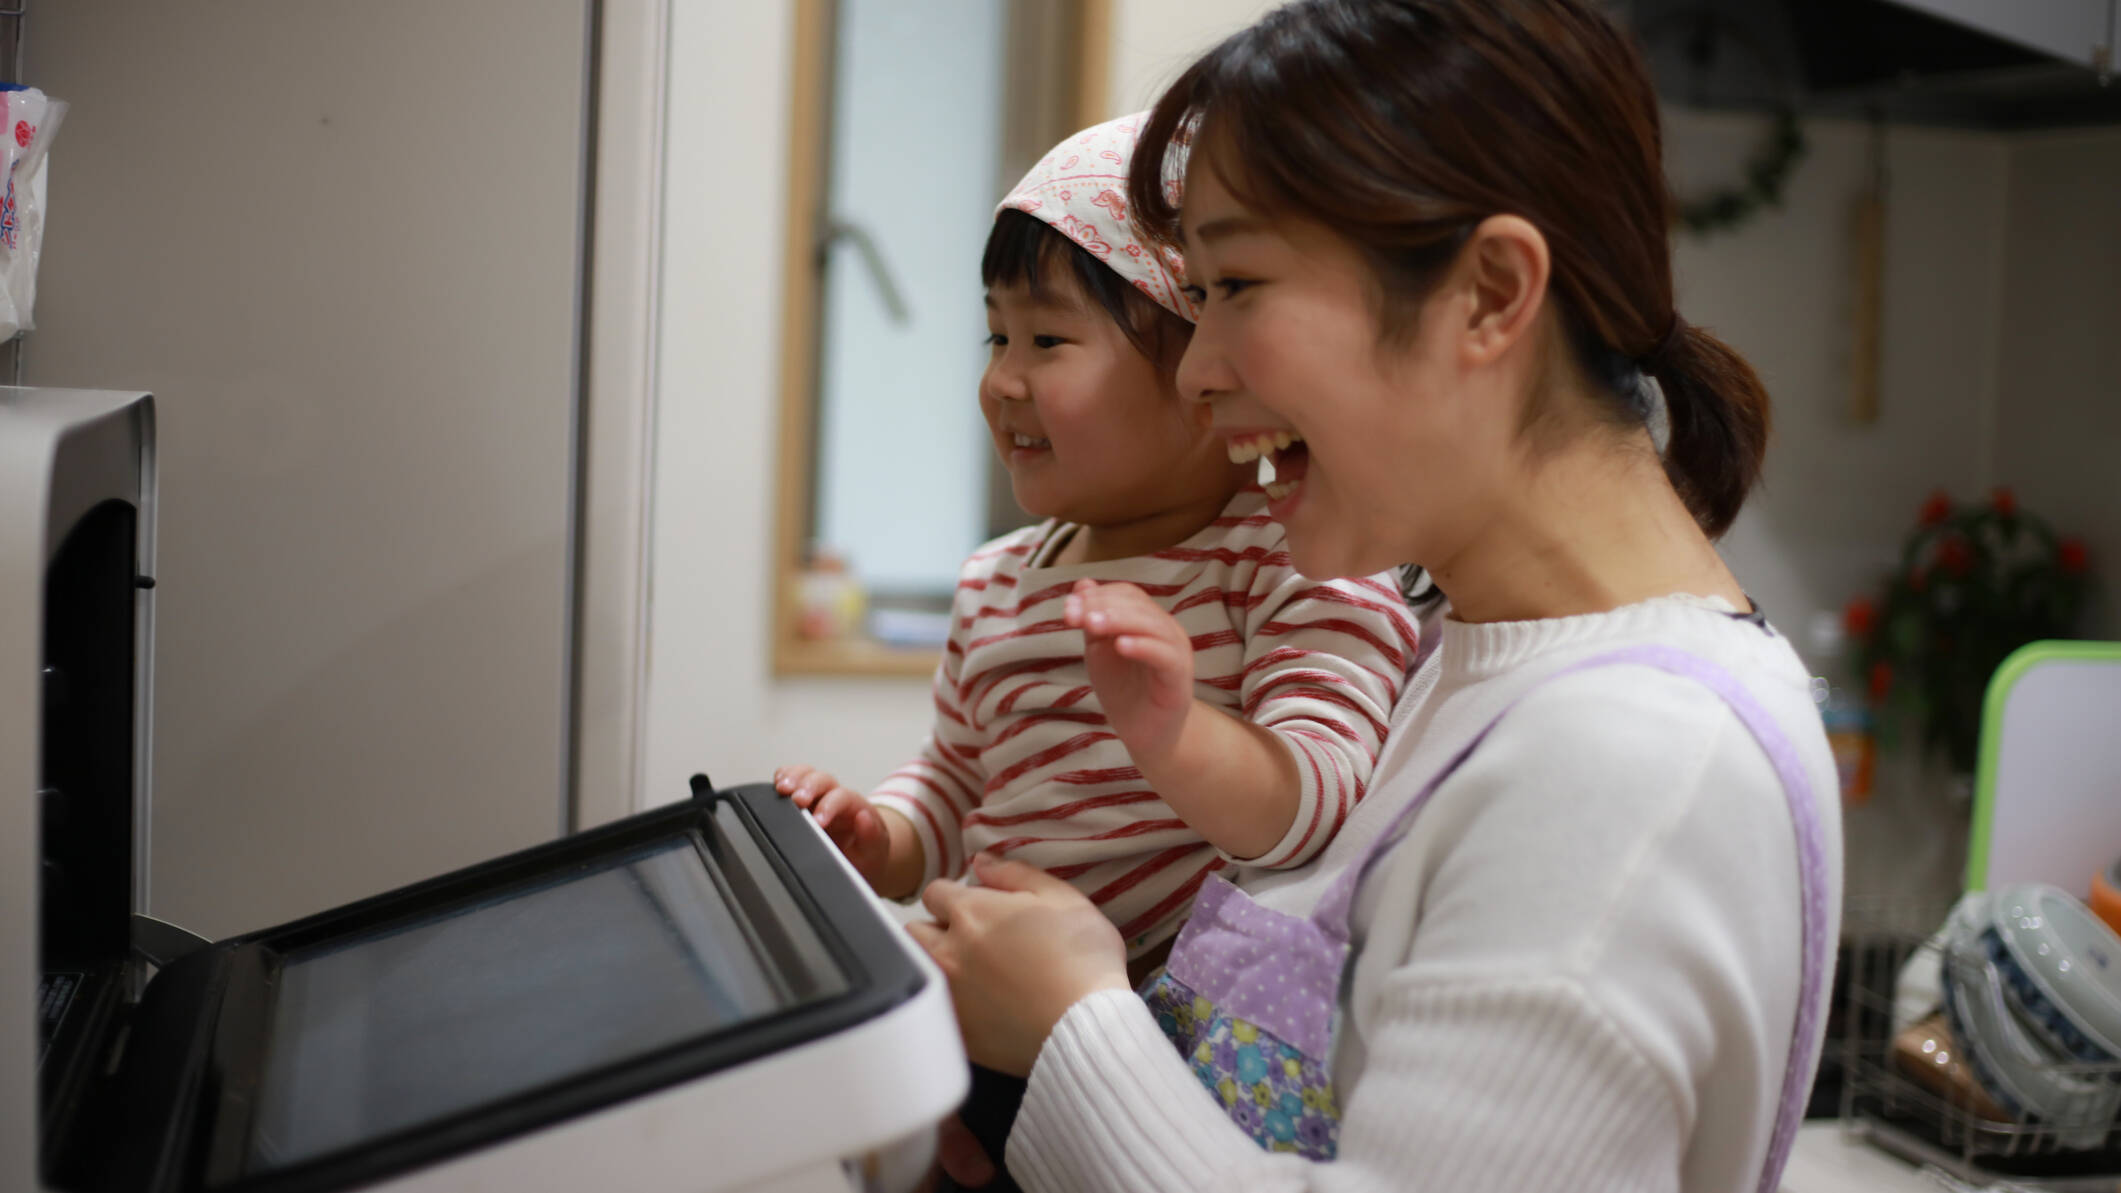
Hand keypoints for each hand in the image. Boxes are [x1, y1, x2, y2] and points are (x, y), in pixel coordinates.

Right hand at [773, 764, 893, 889]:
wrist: (859, 856)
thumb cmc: (865, 853)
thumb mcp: (874, 851)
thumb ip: (872, 836)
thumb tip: (864, 818)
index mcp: (854, 806)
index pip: (842, 798)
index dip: (828, 806)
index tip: (818, 822)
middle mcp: (835, 795)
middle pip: (823, 780)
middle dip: (809, 787)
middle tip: (797, 800)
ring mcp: (817, 794)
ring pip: (806, 774)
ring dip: (793, 778)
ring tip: (781, 788)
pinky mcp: (802, 798)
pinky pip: (792, 778)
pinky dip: (783, 777)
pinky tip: (776, 783)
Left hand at [905, 853, 1130, 1076]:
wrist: (1088, 1026)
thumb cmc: (1083, 959)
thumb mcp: (1062, 898)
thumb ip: (1015, 873)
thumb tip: (981, 862)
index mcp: (971, 913)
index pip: (935, 892)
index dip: (957, 897)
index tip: (978, 909)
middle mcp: (949, 952)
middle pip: (916, 930)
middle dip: (937, 929)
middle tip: (972, 940)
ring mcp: (949, 995)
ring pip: (920, 969)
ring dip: (937, 964)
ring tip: (972, 972)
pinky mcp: (957, 1032)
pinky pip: (938, 1008)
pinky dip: (951, 1003)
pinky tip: (982, 1006)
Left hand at [1062, 579, 1194, 763]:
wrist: (1145, 735)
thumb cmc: (1124, 691)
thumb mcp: (1100, 651)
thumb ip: (1092, 619)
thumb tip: (1082, 583)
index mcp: (1148, 621)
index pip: (1127, 594)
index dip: (1097, 596)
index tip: (1067, 609)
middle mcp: (1166, 630)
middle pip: (1138, 605)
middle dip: (1103, 607)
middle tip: (1075, 616)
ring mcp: (1176, 652)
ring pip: (1152, 625)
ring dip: (1119, 620)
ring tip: (1092, 625)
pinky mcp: (1179, 677)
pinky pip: (1165, 655)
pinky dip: (1143, 646)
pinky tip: (1120, 646)